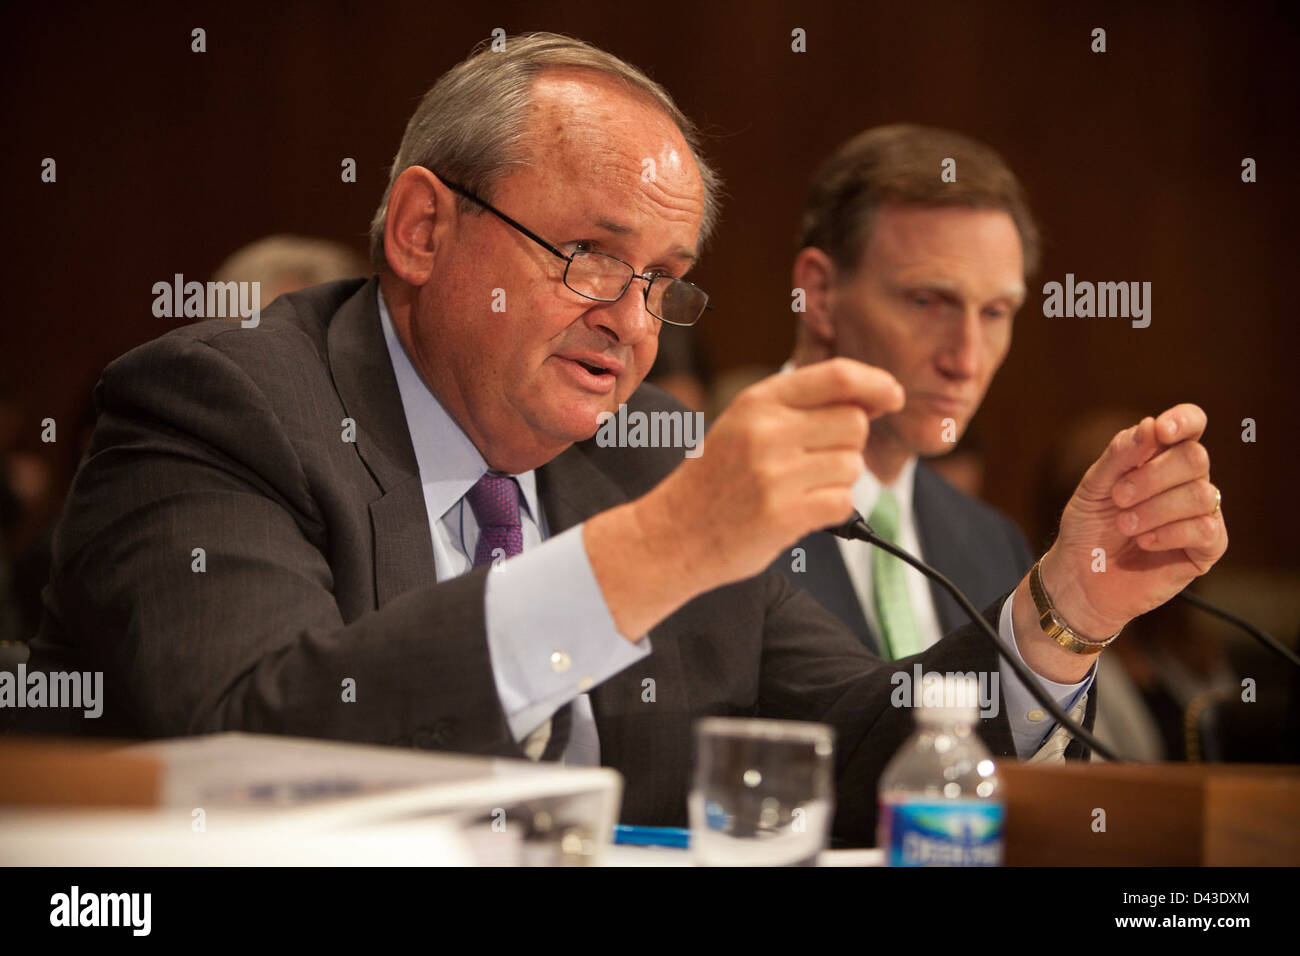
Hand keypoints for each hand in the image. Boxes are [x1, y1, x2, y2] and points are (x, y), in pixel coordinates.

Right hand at [584, 358, 903, 637]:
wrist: (673, 534)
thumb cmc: (718, 480)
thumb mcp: (746, 423)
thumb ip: (800, 407)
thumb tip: (873, 399)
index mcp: (759, 401)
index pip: (838, 376)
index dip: (876, 384)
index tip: (892, 397)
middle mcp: (767, 430)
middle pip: (854, 423)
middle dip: (847, 445)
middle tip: (815, 463)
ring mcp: (774, 473)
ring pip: (852, 466)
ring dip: (837, 481)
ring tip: (797, 490)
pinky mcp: (783, 514)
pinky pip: (843, 502)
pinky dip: (830, 510)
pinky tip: (798, 512)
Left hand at [1039, 404, 1227, 640]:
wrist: (1080, 577)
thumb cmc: (1088, 527)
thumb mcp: (1093, 487)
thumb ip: (1120, 455)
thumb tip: (1149, 425)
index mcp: (1160, 457)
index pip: (1191, 424)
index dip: (1183, 420)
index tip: (1161, 430)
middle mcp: (1187, 481)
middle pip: (1195, 457)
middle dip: (1152, 476)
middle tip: (1118, 498)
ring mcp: (1200, 514)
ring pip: (1201, 494)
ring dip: (1155, 510)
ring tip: (1125, 525)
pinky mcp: (1206, 548)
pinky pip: (1206, 529)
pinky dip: (1170, 533)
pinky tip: (1144, 542)